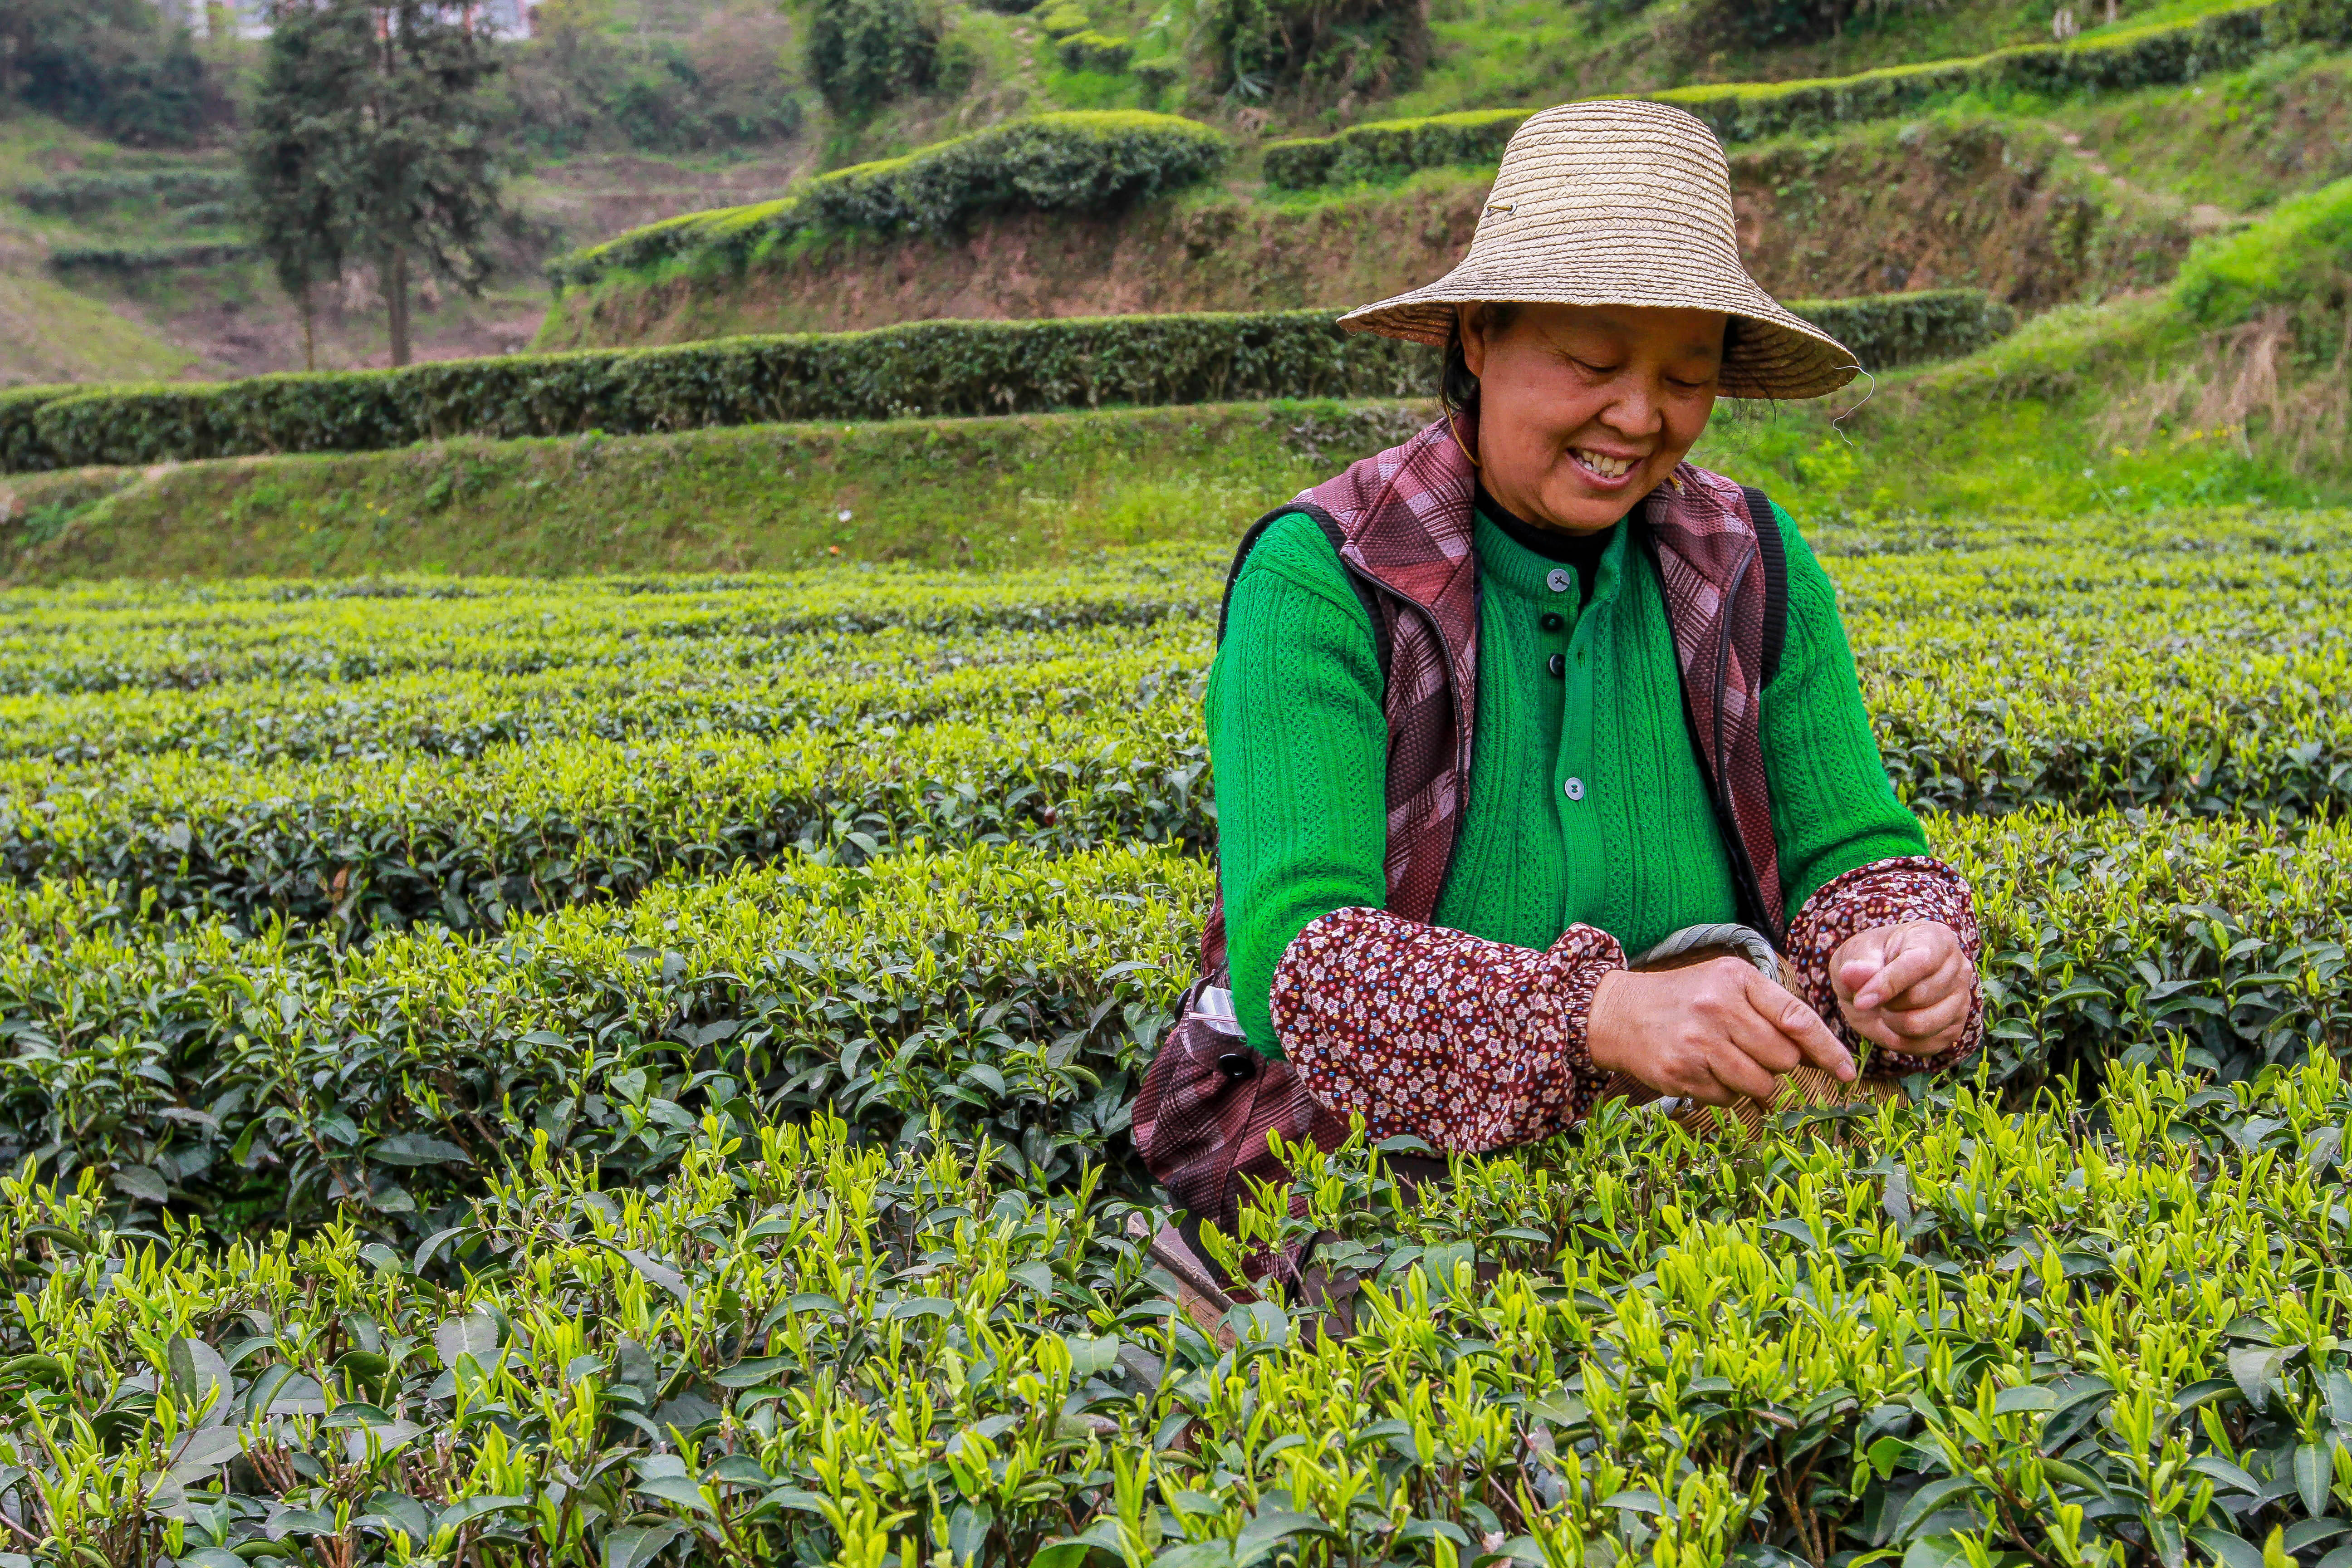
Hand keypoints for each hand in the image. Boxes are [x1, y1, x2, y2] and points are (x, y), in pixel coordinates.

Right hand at [1586, 956, 1854, 1106]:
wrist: (1619, 1013)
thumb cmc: (1686, 997)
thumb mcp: (1727, 983)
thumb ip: (1772, 1009)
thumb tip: (1820, 1053)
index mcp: (1736, 980)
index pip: (1796, 1018)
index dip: (1827, 1049)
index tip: (1847, 1072)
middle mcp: (1717, 1009)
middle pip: (1783, 1059)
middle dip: (1777, 1063)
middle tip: (1750, 1049)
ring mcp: (1697, 1043)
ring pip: (1760, 1084)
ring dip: (1753, 1081)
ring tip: (1727, 1060)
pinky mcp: (1680, 1072)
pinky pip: (1728, 1099)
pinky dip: (1724, 1091)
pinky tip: (1704, 1069)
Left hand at [1830, 921, 1971, 1056]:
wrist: (1877, 984)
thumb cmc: (1870, 961)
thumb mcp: (1856, 953)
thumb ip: (1857, 963)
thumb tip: (1853, 974)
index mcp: (1936, 939)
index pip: (1919, 962)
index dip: (1888, 984)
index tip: (1861, 999)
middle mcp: (1958, 967)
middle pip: (1920, 996)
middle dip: (1886, 1002)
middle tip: (1875, 995)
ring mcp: (1961, 999)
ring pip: (1922, 1024)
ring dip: (1892, 1021)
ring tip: (1887, 1007)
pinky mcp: (1955, 1028)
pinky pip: (1926, 1045)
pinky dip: (1901, 1040)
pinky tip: (1895, 1023)